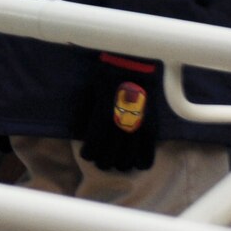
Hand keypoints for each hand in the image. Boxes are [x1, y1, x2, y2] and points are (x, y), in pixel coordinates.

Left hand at [74, 53, 161, 172]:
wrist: (133, 66)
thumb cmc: (107, 78)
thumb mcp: (89, 95)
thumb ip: (84, 117)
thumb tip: (78, 135)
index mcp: (102, 118)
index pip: (93, 148)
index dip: (88, 155)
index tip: (87, 154)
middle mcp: (120, 127)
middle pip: (109, 158)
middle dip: (102, 162)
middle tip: (101, 160)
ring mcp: (138, 129)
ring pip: (127, 160)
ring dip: (119, 164)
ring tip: (116, 162)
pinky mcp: (152, 129)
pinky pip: (148, 154)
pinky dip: (141, 163)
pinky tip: (136, 163)